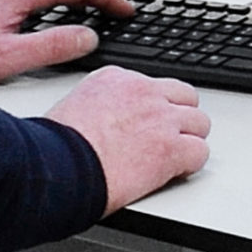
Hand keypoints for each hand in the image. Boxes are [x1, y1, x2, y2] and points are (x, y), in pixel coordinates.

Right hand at [43, 68, 210, 209]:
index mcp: (116, 79)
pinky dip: (190, 165)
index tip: (148, 123)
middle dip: (180, 118)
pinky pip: (200, 153)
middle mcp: (143, 93)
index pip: (152, 85)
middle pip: (184, 98)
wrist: (56, 168)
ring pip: (199, 123)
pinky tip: (177, 172)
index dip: (154, 107)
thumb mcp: (69, 108)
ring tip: (175, 157)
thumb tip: (97, 122)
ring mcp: (160, 119)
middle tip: (169, 138)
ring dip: (189, 140)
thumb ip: (94, 107)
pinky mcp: (170, 149)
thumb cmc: (52, 148)